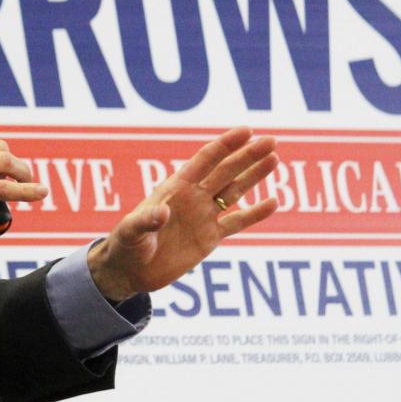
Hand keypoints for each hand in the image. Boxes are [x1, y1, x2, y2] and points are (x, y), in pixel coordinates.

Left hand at [88, 128, 278, 299]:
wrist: (130, 270)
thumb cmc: (125, 246)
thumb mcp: (130, 233)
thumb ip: (145, 222)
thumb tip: (161, 213)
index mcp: (175, 188)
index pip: (204, 160)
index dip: (225, 145)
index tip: (246, 131)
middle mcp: (193, 197)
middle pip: (225, 171)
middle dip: (248, 155)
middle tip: (271, 140)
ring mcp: (203, 216)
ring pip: (235, 191)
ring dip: (254, 176)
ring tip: (274, 159)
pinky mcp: (209, 238)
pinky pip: (236, 222)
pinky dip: (255, 213)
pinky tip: (273, 201)